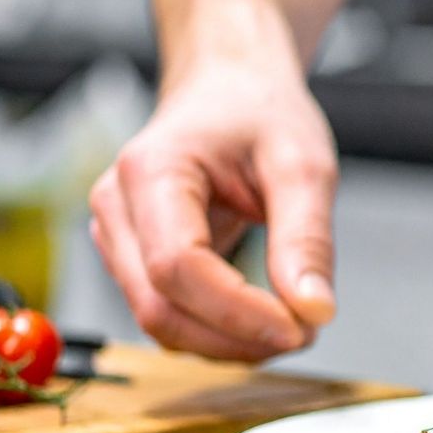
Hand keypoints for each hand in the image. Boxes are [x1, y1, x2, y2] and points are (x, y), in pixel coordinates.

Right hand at [89, 63, 337, 360]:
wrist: (230, 90)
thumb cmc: (261, 114)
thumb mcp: (303, 165)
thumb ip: (308, 239)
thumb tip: (315, 312)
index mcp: (151, 169)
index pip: (178, 266)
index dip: (238, 312)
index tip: (301, 328)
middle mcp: (117, 206)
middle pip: (160, 306)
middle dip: (236, 337)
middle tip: (308, 333)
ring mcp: (117, 236)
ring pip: (160, 321)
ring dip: (228, 342)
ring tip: (294, 325)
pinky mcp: (133, 258)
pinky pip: (168, 314)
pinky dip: (217, 332)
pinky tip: (263, 322)